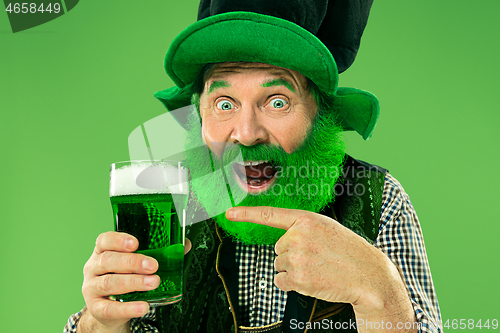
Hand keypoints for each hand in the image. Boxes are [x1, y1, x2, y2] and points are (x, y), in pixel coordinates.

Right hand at [79, 232, 191, 331]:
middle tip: (153, 265)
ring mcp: (92, 288)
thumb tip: (184, 244)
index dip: (119, 240)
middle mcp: (93, 267)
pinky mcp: (96, 308)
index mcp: (103, 251)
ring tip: (154, 282)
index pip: (105, 240)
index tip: (136, 243)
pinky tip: (143, 306)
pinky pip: (110, 308)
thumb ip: (159, 252)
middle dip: (133, 262)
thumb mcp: (136, 264)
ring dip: (134, 282)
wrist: (109, 309)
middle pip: (108, 260)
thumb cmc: (125, 278)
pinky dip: (128, 308)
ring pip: (109, 283)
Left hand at [225, 206, 414, 326]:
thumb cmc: (348, 251)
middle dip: (293, 255)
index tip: (229, 213)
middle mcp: (298, 236)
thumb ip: (303, 228)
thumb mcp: (327, 228)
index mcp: (306, 219)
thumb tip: (282, 242)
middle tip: (317, 258)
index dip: (247, 214)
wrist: (367, 274)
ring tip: (318, 268)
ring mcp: (297, 257)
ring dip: (294, 270)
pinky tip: (312, 280)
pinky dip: (292, 284)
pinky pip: (281, 281)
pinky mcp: (297, 278)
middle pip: (278, 248)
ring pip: (279, 265)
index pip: (270, 215)